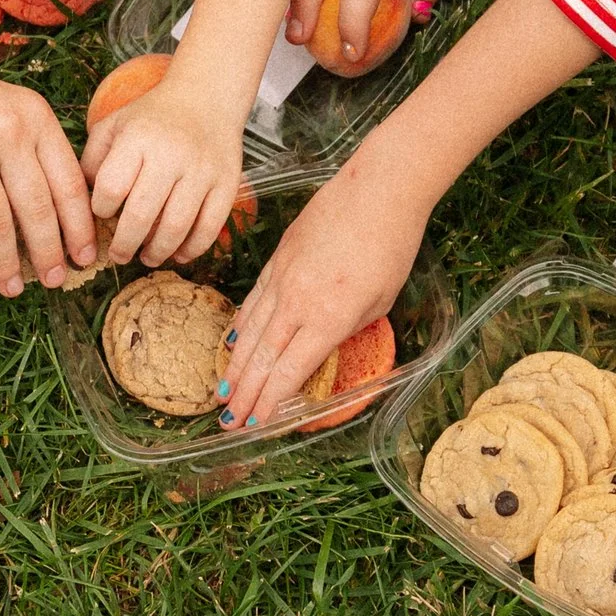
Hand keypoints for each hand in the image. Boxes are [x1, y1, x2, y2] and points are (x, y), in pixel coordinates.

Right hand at [0, 34, 95, 294]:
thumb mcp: (0, 104)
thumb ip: (27, 144)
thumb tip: (52, 208)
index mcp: (32, 116)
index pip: (69, 182)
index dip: (80, 226)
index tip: (86, 254)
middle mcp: (7, 135)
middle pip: (39, 210)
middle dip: (50, 253)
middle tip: (57, 280)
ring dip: (8, 264)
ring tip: (13, 287)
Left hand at [82, 79, 243, 266]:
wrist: (207, 98)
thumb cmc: (153, 117)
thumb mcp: (115, 124)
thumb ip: (93, 159)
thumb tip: (81, 201)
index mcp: (138, 137)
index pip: (112, 187)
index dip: (102, 209)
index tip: (104, 212)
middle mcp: (171, 154)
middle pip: (142, 214)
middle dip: (124, 244)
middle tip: (118, 255)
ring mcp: (202, 171)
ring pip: (176, 227)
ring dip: (157, 252)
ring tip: (146, 257)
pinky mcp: (227, 184)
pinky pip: (209, 227)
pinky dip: (192, 249)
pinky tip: (178, 254)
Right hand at [220, 167, 424, 428]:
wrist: (378, 191)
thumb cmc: (391, 247)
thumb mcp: (380, 301)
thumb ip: (348, 328)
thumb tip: (324, 345)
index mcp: (328, 319)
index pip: (289, 371)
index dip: (270, 401)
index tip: (256, 423)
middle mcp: (298, 303)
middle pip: (262, 357)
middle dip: (244, 393)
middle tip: (229, 420)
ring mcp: (283, 279)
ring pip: (250, 331)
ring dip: (235, 366)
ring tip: (223, 392)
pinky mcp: (278, 259)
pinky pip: (253, 301)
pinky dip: (240, 327)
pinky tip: (232, 344)